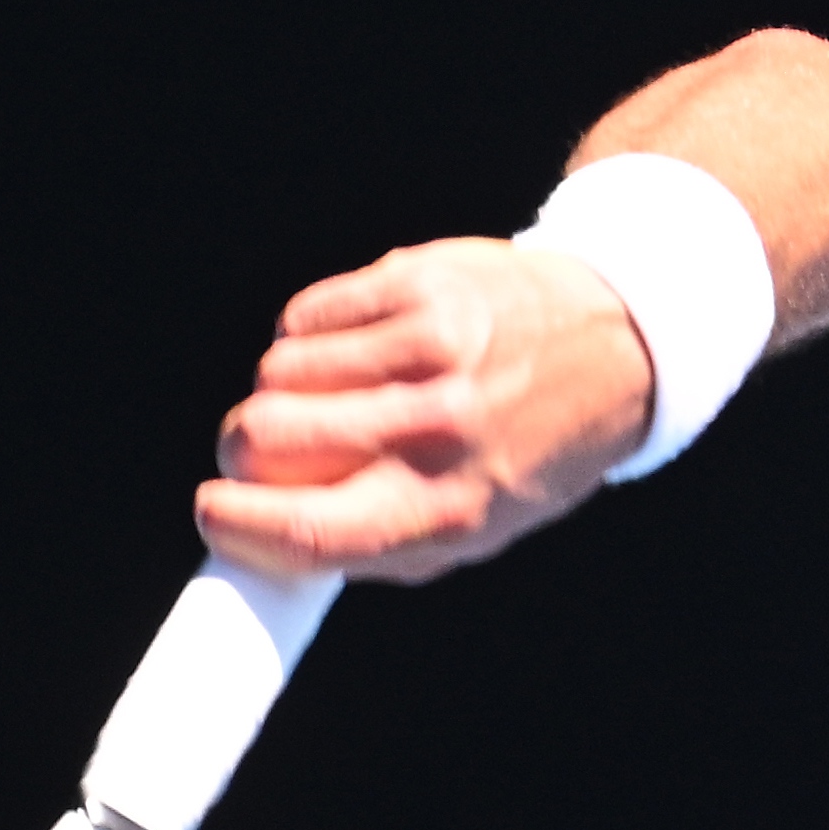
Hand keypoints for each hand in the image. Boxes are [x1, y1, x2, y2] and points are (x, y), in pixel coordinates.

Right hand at [192, 239, 657, 580]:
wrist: (613, 346)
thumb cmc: (525, 451)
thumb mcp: (470, 529)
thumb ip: (368, 543)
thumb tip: (252, 545)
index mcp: (446, 512)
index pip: (304, 533)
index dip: (232, 526)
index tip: (215, 512)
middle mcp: (436, 432)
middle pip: (263, 439)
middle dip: (245, 449)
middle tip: (273, 449)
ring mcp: (425, 351)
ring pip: (275, 372)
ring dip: (284, 387)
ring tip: (343, 393)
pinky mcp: (414, 284)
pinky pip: (301, 316)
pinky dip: (308, 336)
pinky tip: (357, 348)